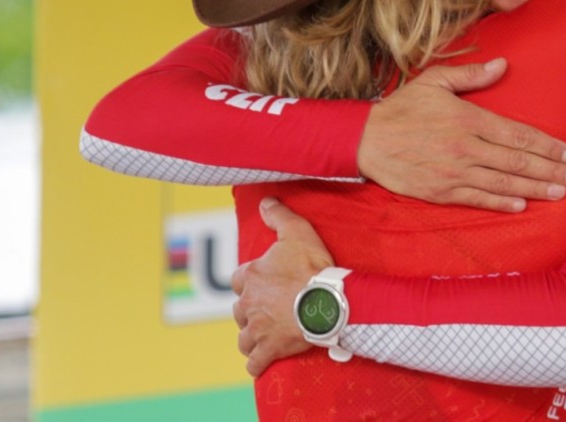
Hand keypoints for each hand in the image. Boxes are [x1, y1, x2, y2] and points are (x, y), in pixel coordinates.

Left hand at [232, 198, 331, 376]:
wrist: (326, 301)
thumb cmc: (312, 267)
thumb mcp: (298, 232)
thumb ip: (279, 215)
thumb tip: (265, 201)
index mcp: (251, 276)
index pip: (239, 279)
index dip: (250, 281)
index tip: (264, 283)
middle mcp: (247, 304)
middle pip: (240, 310)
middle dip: (251, 310)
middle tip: (269, 309)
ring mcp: (256, 329)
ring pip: (244, 337)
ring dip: (251, 337)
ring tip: (264, 336)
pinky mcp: (268, 349)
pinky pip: (254, 362)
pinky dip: (257, 362)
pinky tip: (262, 362)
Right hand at [358, 58, 565, 211]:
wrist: (364, 140)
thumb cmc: (402, 108)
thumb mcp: (435, 81)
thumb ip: (471, 74)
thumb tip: (503, 65)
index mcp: (468, 119)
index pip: (518, 135)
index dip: (548, 146)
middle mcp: (466, 147)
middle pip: (518, 162)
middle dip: (551, 171)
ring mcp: (453, 172)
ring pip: (503, 184)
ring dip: (535, 189)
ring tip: (560, 194)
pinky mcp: (440, 192)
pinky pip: (477, 199)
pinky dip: (501, 204)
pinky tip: (522, 206)